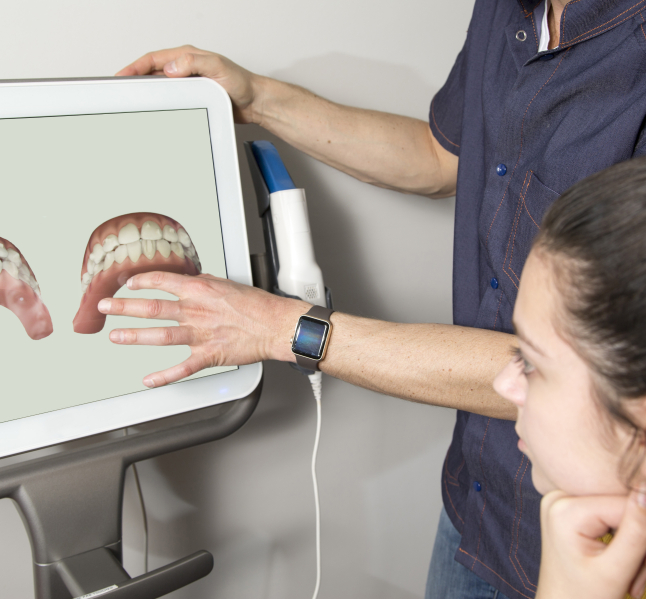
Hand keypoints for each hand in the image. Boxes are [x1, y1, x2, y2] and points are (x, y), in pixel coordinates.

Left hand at [97, 272, 308, 387]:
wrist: (276, 325)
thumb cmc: (258, 305)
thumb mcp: (228, 284)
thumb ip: (205, 282)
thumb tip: (190, 279)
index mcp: (200, 290)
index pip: (162, 281)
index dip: (141, 281)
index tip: (128, 283)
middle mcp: (196, 311)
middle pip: (152, 308)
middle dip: (124, 307)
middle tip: (105, 306)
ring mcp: (200, 334)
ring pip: (160, 336)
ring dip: (134, 336)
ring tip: (115, 336)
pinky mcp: (208, 355)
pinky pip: (181, 368)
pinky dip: (163, 376)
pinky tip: (148, 379)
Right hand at [116, 45, 262, 123]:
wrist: (255, 103)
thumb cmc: (241, 84)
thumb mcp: (218, 68)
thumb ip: (194, 64)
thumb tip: (171, 67)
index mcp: (188, 57)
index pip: (154, 59)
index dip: (135, 67)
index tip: (122, 76)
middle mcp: (186, 70)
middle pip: (153, 74)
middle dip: (136, 81)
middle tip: (122, 91)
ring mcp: (189, 85)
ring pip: (162, 89)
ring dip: (148, 96)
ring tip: (135, 104)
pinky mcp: (194, 99)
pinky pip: (173, 102)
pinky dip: (162, 107)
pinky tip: (157, 114)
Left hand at [536, 488, 645, 598]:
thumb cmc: (583, 597)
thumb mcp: (615, 570)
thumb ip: (636, 532)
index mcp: (566, 508)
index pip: (626, 504)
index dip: (645, 530)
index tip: (642, 561)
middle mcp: (560, 494)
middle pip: (622, 505)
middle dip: (639, 539)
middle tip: (635, 575)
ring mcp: (564, 498)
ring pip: (621, 510)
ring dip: (636, 542)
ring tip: (630, 575)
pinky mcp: (572, 505)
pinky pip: (610, 514)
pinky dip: (625, 537)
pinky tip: (623, 560)